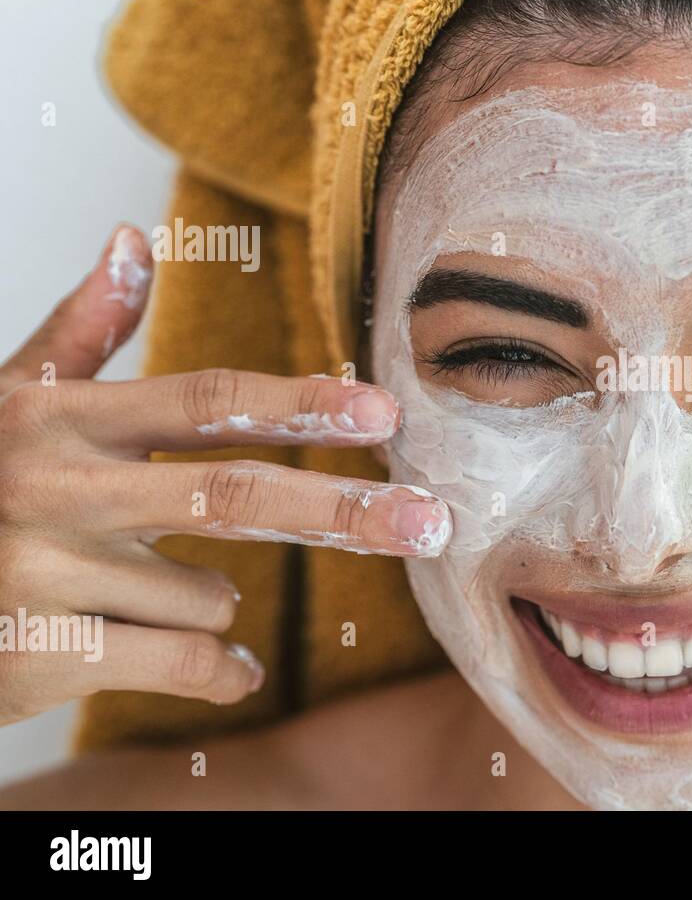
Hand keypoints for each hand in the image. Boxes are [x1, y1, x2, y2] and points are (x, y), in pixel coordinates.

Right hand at [0, 224, 450, 724]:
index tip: (383, 411)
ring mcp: (48, 576)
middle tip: (432, 522)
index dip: (301, 405)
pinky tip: (224, 668)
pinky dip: (226, 671)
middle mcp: (57, 489)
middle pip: (234, 497)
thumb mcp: (11, 406)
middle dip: (345, 513)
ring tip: (139, 595)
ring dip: (211, 602)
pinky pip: (192, 663)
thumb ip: (82, 331)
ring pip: (216, 594)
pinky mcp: (47, 656)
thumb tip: (132, 238)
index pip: (204, 401)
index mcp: (60, 420)